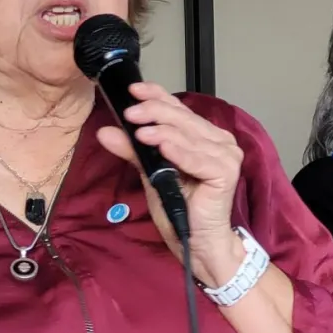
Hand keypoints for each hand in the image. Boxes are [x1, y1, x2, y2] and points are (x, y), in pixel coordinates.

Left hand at [96, 82, 244, 285]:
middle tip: (130, 112)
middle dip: (153, 112)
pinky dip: (179, 152)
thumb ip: (133, 150)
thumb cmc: (180, 209)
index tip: (133, 90)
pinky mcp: (227, 172)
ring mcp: (226, 155)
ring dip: (162, 131)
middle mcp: (218, 140)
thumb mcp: (150, 173)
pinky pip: (198, 158)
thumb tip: (105, 131)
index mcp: (203, 135)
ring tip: (140, 132)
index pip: (178, 107)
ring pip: (188, 136)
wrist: (196, 242)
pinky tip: (162, 146)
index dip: (156, 95)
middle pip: (182, 118)